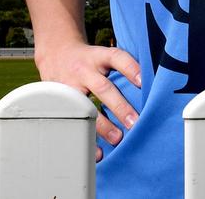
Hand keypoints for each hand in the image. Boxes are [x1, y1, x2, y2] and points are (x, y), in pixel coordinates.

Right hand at [35, 40, 141, 160]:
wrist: (56, 53)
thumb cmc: (89, 58)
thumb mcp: (102, 54)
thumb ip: (120, 66)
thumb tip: (148, 86)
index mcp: (98, 56)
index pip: (116, 57)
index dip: (130, 67)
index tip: (143, 81)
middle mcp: (85, 70)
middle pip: (103, 88)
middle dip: (119, 106)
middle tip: (134, 122)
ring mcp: (71, 86)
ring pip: (87, 107)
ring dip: (103, 125)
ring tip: (118, 138)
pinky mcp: (62, 102)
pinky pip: (73, 122)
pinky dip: (85, 138)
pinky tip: (96, 151)